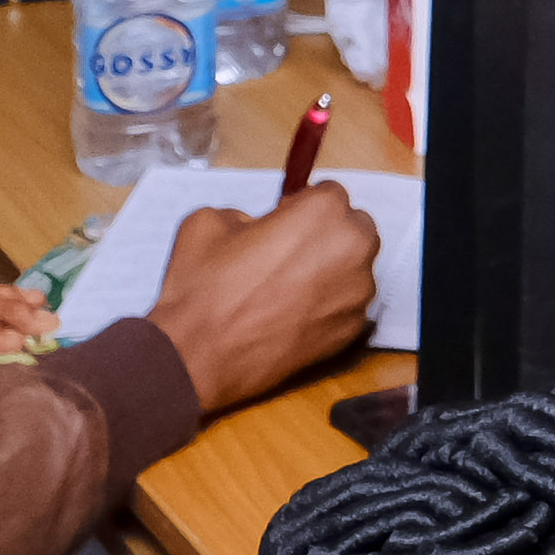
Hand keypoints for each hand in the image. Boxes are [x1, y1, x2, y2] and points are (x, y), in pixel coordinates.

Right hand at [145, 184, 383, 417]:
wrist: (198, 360)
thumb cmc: (204, 291)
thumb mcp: (210, 222)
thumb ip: (247, 213)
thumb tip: (257, 225)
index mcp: (323, 212)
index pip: (330, 194)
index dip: (301, 206)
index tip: (283, 221)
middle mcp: (352, 249)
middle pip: (351, 228)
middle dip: (324, 235)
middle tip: (286, 252)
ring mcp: (356, 294)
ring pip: (353, 268)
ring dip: (329, 269)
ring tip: (284, 287)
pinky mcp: (351, 330)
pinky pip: (345, 304)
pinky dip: (326, 304)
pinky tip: (289, 314)